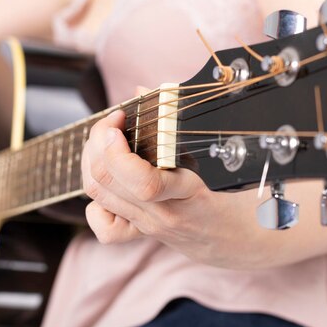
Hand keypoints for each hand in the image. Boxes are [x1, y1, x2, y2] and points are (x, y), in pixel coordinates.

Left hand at [82, 110, 261, 267]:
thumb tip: (141, 92)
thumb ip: (176, 121)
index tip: (120, 119)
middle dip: (98, 142)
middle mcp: (163, 213)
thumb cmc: (229, 190)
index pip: (144, 183)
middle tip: (112, 122)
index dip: (118, 149)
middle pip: (107, 183)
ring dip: (92, 160)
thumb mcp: (214, 154)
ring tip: (105, 141)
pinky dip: (95, 202)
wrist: (234, 234)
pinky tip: (109, 184)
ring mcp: (148, 225)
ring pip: (97, 196)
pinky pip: (105, 227)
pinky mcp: (139, 234)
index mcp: (188, 192)